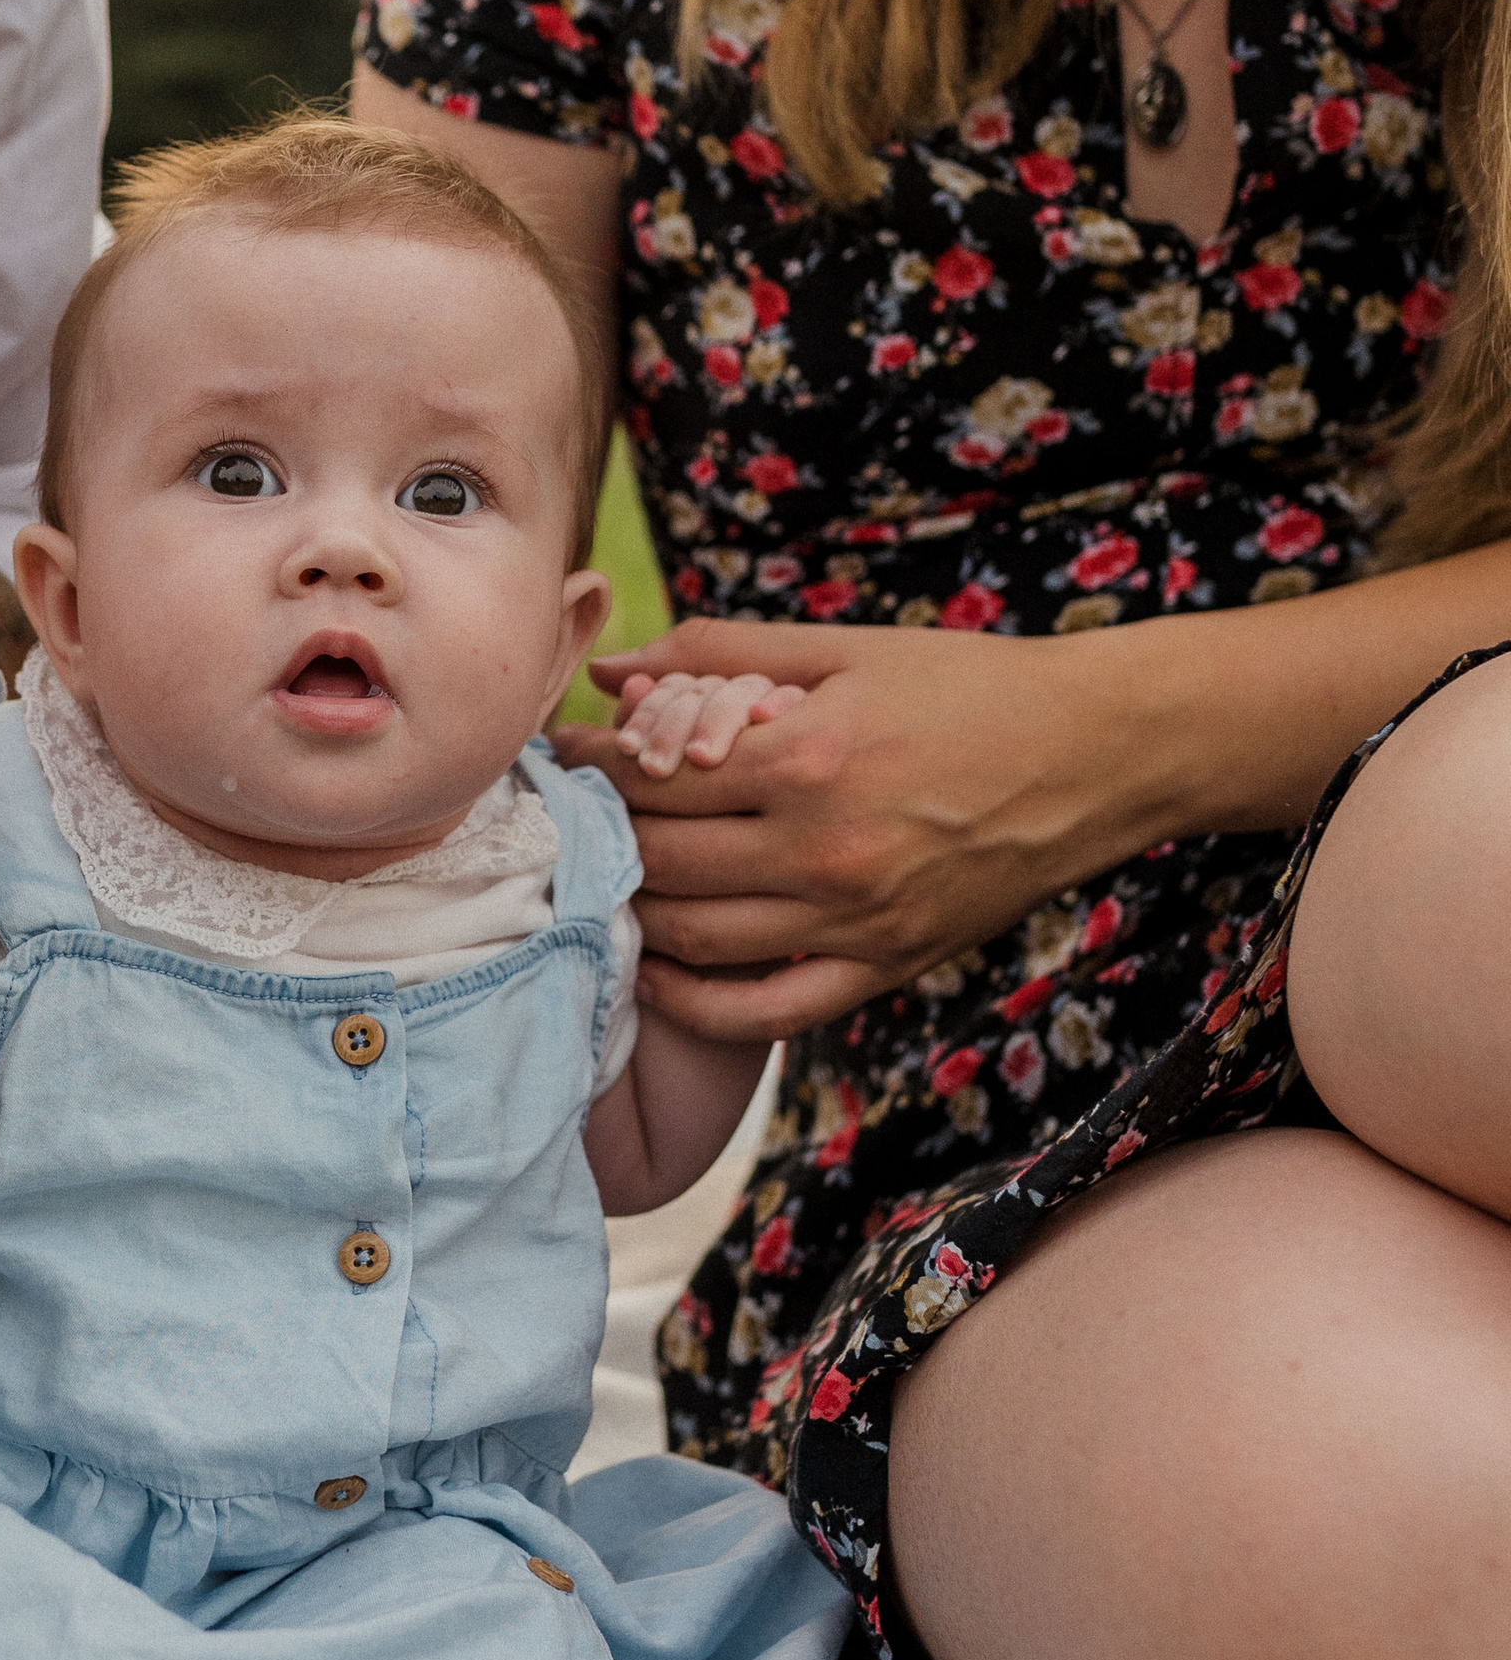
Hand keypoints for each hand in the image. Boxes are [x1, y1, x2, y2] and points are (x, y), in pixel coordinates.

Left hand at [554, 614, 1139, 1044]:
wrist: (1095, 754)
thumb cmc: (967, 687)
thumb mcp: (843, 650)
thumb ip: (720, 654)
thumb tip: (609, 669)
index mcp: (806, 757)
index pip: (651, 775)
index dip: (591, 764)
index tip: (564, 754)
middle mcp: (824, 848)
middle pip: (660, 859)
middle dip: (598, 837)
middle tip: (570, 820)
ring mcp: (856, 919)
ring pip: (696, 938)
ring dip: (633, 913)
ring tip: (604, 882)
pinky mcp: (889, 965)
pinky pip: (769, 1009)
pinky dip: (699, 1003)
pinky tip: (661, 973)